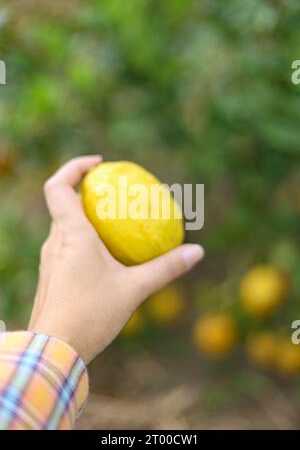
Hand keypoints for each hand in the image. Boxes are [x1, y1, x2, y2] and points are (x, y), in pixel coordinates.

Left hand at [28, 156, 203, 363]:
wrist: (55, 351)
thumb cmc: (92, 315)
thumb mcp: (134, 289)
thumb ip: (166, 268)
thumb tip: (197, 252)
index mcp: (70, 234)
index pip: (57, 186)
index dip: (74, 167)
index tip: (99, 164)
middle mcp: (54, 241)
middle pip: (65, 203)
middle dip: (89, 192)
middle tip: (116, 193)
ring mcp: (50, 259)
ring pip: (66, 225)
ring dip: (87, 217)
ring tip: (115, 224)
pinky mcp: (51, 275)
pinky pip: (67, 245)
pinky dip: (84, 239)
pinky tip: (106, 256)